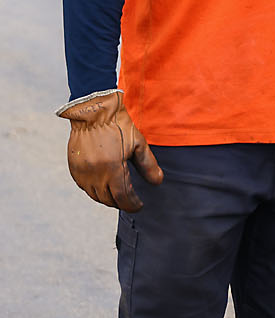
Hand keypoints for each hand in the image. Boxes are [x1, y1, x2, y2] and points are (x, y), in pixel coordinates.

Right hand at [58, 91, 163, 210]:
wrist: (94, 111)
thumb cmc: (119, 126)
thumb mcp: (139, 144)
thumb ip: (148, 165)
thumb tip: (158, 182)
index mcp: (113, 167)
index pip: (122, 196)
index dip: (132, 204)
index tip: (139, 206)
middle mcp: (95, 172)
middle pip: (108, 199)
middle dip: (121, 203)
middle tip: (130, 201)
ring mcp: (82, 171)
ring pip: (95, 195)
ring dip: (107, 199)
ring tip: (118, 197)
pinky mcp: (74, 167)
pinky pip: (84, 187)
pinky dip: (95, 191)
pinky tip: (103, 187)